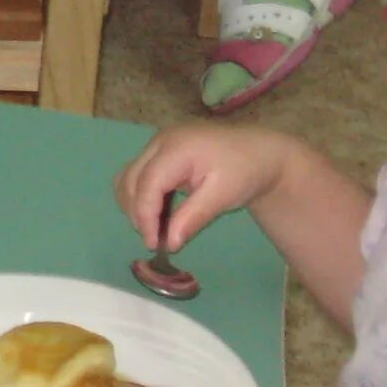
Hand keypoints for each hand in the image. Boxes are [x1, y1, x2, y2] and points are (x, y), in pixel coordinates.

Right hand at [116, 122, 295, 252]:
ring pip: (127, 178)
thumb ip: (193, 217)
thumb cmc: (245, 172)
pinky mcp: (158, 152)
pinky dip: (140, 197)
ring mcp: (157, 145)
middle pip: (130, 180)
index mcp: (177, 147)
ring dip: (134, 206)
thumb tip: (169, 243)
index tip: (154, 244)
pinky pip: (136, 175)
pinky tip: (158, 214)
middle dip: (137, 214)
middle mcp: (160, 141)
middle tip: (156, 240)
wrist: (260, 153)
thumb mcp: (223, 196)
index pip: (147, 184)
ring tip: (156, 228)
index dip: (145, 216)